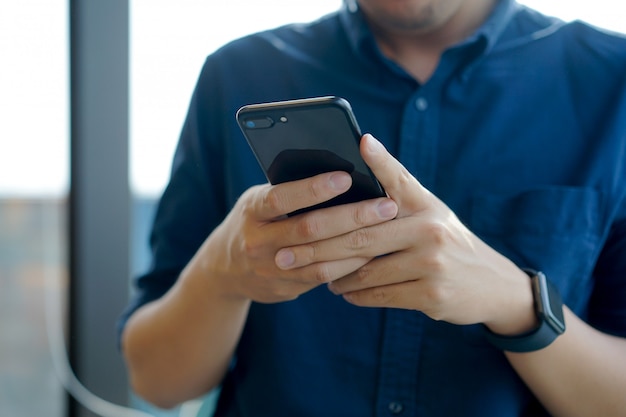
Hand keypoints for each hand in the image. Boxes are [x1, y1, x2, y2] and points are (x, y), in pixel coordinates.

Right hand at [198, 169, 397, 303]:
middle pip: (309, 228)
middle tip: (386, 205)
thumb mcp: (260, 200)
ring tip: (388, 228)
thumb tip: (339, 172)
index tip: (346, 177)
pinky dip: (349, 264)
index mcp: (252, 210)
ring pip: (320, 258)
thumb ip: (289, 191)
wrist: (225, 270)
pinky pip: (323, 278)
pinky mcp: (284, 288)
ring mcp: (270, 269)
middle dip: (352, 216)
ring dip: (358, 244)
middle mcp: (258, 241)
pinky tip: (372, 251)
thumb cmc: (255, 220)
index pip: (282, 198)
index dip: (313, 189)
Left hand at [280, 134, 536, 334]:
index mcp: (425, 205)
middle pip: (360, 237)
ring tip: (311, 273)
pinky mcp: (432, 296)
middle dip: (317, 247)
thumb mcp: (428, 210)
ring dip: (334, 275)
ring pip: (366, 271)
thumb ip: (396, 183)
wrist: (490, 284)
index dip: (375, 160)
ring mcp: (433, 264)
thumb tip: (363, 143)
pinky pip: (380, 295)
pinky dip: (356, 294)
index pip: (393, 178)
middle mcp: (430, 230)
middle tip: (285, 254)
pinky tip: (341, 290)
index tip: (354, 141)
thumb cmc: (445, 239)